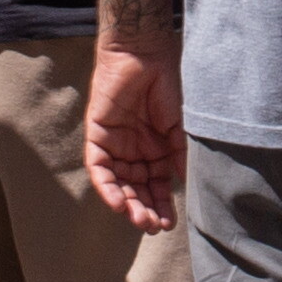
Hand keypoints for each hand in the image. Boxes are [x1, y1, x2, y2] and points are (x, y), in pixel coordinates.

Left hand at [85, 48, 186, 233]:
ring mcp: (115, 145)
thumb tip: (184, 183)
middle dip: (143, 209)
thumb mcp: (179, 126)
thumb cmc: (167, 85)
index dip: (161, 206)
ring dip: (126, 203)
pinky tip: (117, 203)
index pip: (156, 187)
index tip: (168, 224)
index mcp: (155, 151)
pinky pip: (98, 167)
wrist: (146, 54)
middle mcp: (134, 152)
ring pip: (117, 183)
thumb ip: (179, 154)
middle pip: (136, 189)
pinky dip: (106, 186)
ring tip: (138, 219)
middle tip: (152, 227)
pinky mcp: (98, 135)